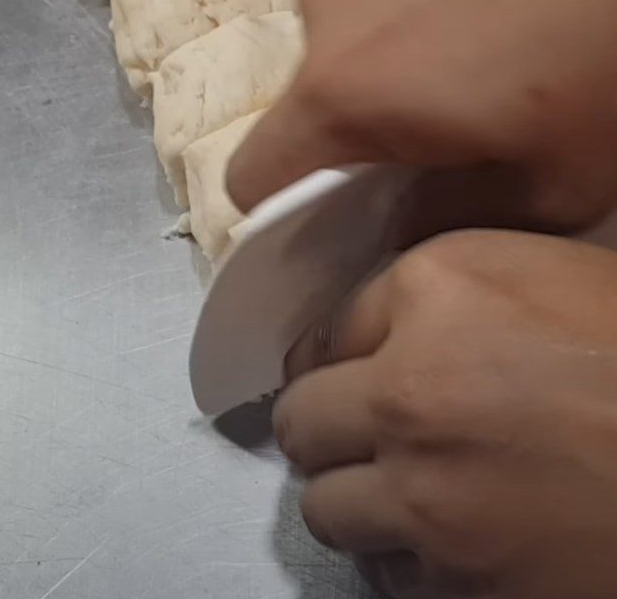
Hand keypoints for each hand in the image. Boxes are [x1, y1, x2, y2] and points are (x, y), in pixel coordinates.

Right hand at [228, 0, 616, 239]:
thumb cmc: (608, 57)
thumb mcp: (549, 187)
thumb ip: (446, 222)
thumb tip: (398, 224)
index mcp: (341, 90)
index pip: (251, 180)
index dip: (283, 221)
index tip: (339, 232)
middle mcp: (321, 18)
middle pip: (298, 121)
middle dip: (347, 153)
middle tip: (429, 162)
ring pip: (330, 65)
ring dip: (373, 94)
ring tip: (462, 89)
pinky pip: (361, 17)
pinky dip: (395, 44)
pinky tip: (474, 37)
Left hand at [273, 230, 616, 598]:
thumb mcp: (538, 275)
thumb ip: (438, 295)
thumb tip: (368, 332)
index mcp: (436, 292)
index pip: (324, 330)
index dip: (333, 353)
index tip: (342, 369)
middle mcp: (410, 391)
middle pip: (302, 419)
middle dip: (324, 423)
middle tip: (355, 428)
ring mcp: (431, 499)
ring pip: (327, 509)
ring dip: (355, 496)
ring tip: (402, 488)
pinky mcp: (466, 588)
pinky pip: (390, 577)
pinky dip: (408, 558)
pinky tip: (452, 540)